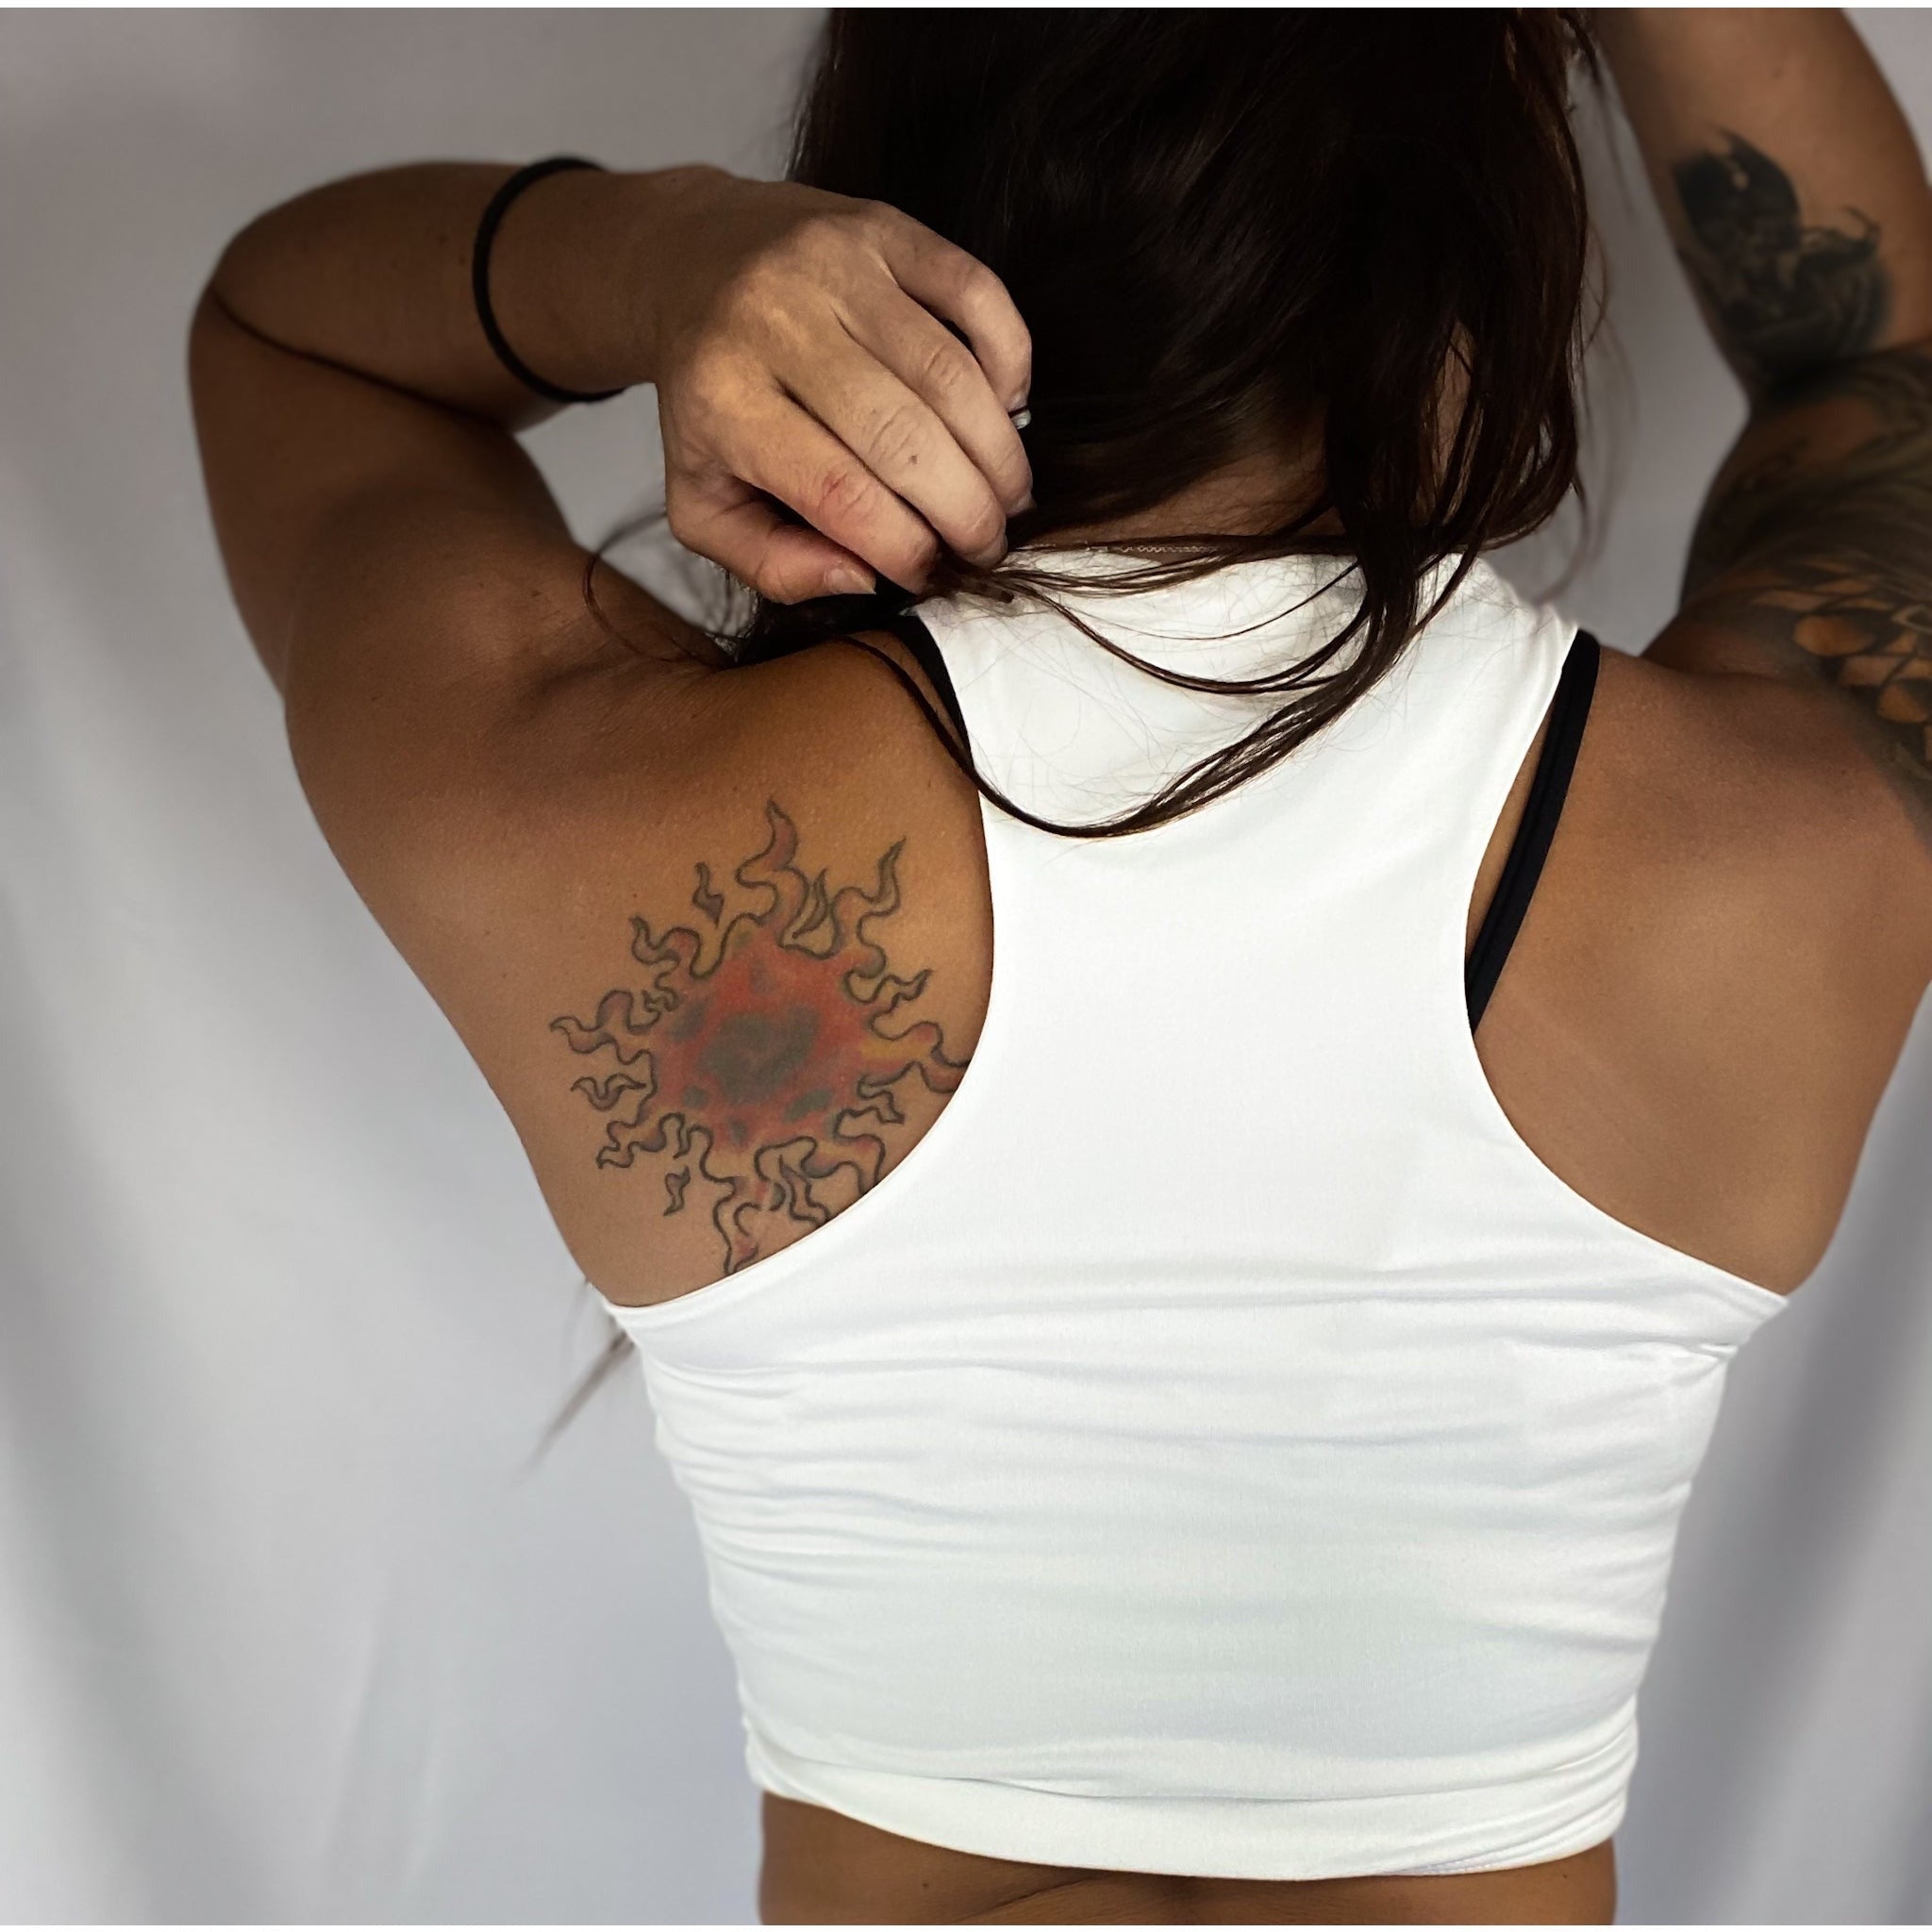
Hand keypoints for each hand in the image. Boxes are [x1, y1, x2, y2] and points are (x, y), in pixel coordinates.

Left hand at [640, 167, 1033, 601]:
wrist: (689, 260)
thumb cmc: (710, 399)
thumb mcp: (703, 501)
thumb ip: (770, 563)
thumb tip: (863, 580)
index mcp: (725, 402)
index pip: (838, 494)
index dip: (905, 549)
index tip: (930, 574)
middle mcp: (774, 322)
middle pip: (903, 437)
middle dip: (967, 511)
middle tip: (988, 546)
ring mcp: (833, 266)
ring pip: (948, 372)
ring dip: (998, 450)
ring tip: (1010, 495)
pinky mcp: (882, 226)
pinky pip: (975, 291)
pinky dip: (1008, 357)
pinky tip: (1006, 406)